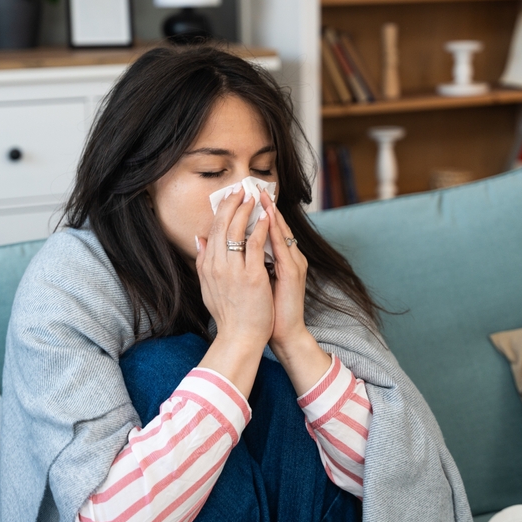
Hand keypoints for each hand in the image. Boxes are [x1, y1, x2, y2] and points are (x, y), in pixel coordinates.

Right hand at [196, 186, 273, 363]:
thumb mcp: (208, 286)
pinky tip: (267, 217)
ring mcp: (234, 271)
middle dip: (232, 204)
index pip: (212, 231)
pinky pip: (255, 245)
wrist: (240, 338)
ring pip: (237, 231)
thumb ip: (202, 262)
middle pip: (222, 226)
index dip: (221, 211)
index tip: (229, 197)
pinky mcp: (251, 276)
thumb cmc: (228, 315)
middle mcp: (217, 266)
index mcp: (207, 267)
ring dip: (246, 210)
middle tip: (241, 189)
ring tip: (254, 197)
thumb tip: (198, 239)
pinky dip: (261, 228)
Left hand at [259, 191, 309, 352]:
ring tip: (262, 195)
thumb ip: (246, 264)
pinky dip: (275, 231)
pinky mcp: (293, 273)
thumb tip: (228, 248)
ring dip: (271, 212)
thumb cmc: (266, 311)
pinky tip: (267, 219)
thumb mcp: (254, 282)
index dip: (257, 213)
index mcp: (280, 259)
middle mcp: (290, 258)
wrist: (282, 334)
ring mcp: (294, 264)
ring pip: (281, 232)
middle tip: (253, 187)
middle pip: (276, 226)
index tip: (245, 197)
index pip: (267, 230)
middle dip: (265, 206)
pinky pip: (283, 246)